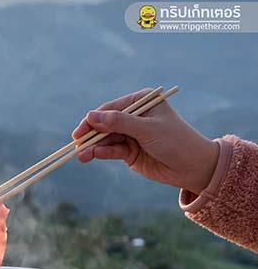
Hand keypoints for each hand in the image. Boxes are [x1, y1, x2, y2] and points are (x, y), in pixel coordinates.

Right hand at [72, 88, 219, 195]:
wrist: (192, 167)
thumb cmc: (175, 141)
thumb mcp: (146, 129)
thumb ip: (118, 122)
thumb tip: (91, 116)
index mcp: (142, 101)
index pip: (111, 108)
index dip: (94, 119)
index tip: (81, 130)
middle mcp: (135, 116)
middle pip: (105, 124)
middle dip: (92, 135)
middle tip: (76, 145)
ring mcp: (131, 135)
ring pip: (106, 139)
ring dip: (94, 148)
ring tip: (81, 156)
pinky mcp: (130, 152)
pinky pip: (112, 151)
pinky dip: (102, 154)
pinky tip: (92, 157)